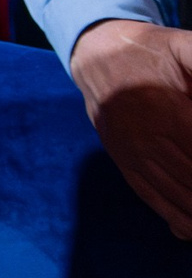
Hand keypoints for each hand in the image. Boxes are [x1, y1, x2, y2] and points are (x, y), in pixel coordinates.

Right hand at [71, 19, 191, 238]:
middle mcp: (146, 136)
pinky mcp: (123, 161)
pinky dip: (174, 216)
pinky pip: (149, 195)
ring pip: (174, 192)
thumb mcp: (183, 47)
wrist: (96, 54)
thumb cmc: (149, 51)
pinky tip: (190, 231)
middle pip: (191, 176)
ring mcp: (132, 152)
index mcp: (164, 107)